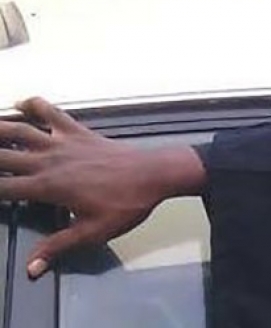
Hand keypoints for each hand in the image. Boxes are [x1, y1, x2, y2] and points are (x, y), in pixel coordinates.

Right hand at [0, 97, 205, 278]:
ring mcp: (64, 142)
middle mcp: (50, 161)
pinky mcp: (78, 131)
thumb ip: (58, 247)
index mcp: (49, 187)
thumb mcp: (93, 232)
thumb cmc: (127, 204)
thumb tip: (31, 268)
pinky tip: (21, 102)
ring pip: (21, 129)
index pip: (3, 189)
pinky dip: (35, 105)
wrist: (156, 174)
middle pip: (4, 155)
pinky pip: (53, 113)